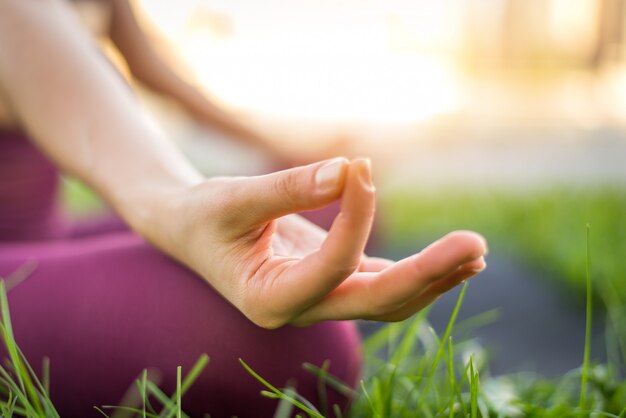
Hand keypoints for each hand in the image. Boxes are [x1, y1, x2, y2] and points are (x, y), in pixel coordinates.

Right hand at [154, 158, 486, 328]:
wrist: (192, 230)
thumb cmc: (204, 215)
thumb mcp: (235, 197)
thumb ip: (290, 187)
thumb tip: (349, 170)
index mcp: (268, 299)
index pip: (332, 266)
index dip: (356, 218)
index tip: (360, 168)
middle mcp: (301, 310)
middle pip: (376, 301)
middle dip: (427, 273)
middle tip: (474, 244)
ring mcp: (321, 301)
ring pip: (388, 298)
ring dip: (433, 276)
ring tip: (476, 251)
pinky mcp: (334, 282)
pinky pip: (383, 282)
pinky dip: (419, 271)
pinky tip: (457, 260)